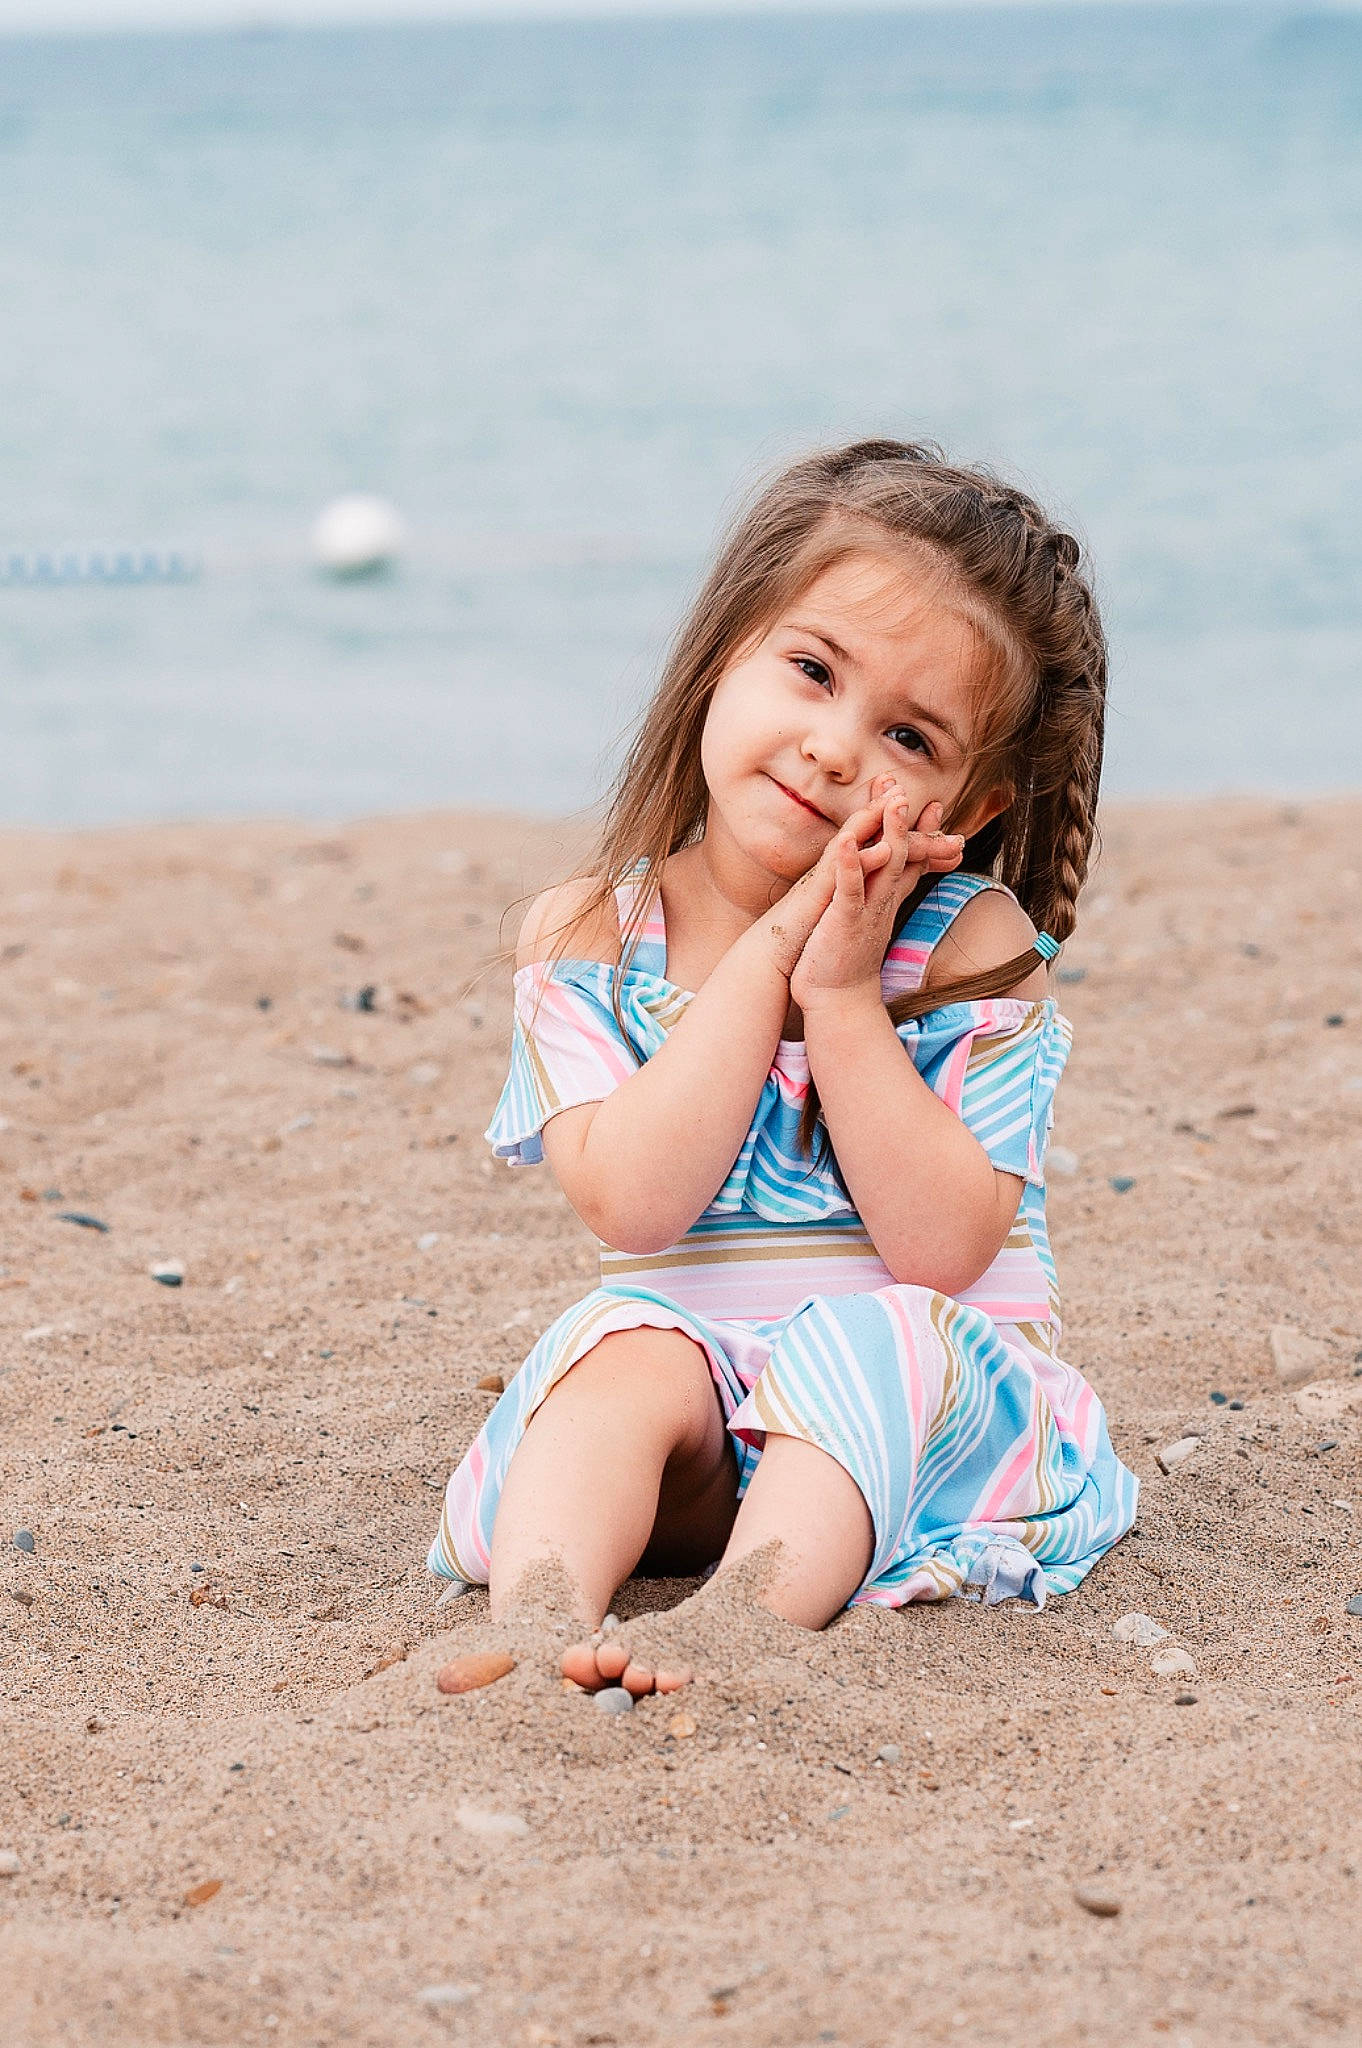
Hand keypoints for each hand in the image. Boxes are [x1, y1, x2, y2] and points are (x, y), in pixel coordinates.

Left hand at [788, 785, 963, 1011]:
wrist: (836, 1000)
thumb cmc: (844, 958)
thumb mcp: (866, 922)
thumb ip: (876, 899)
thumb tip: (887, 886)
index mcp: (884, 899)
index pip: (908, 860)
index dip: (919, 832)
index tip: (932, 806)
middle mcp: (882, 901)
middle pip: (904, 855)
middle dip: (910, 823)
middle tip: (920, 794)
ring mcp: (867, 910)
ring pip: (886, 865)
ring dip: (891, 833)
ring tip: (895, 803)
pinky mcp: (845, 921)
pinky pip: (850, 888)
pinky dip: (850, 864)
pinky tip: (847, 842)